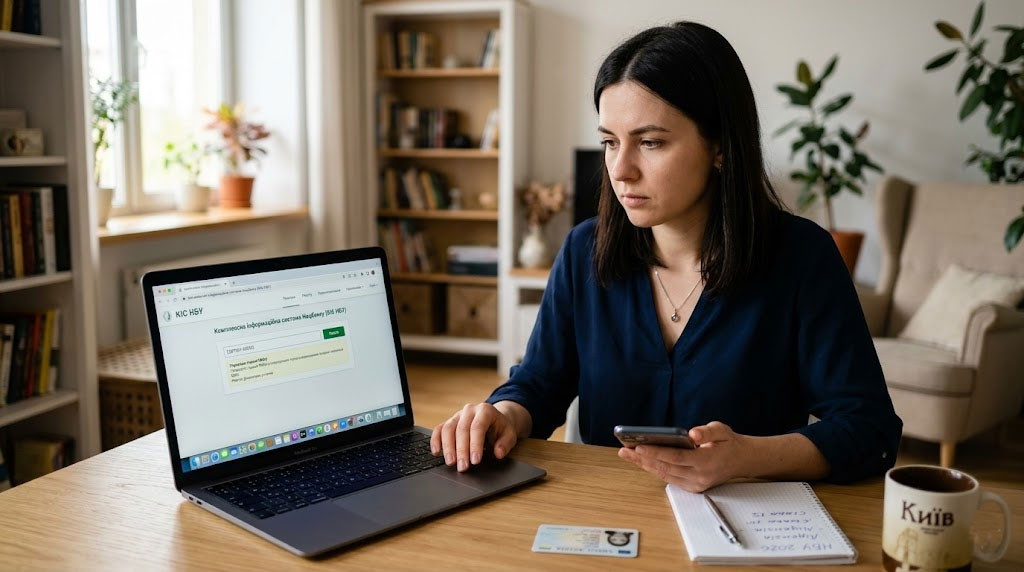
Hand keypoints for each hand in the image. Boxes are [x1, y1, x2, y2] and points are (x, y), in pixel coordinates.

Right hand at [430, 403, 518, 471]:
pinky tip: (437, 452)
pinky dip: (436, 440)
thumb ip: (505, 444)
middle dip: (461, 450)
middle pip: (462, 429)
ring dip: (448, 447)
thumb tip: (498, 453)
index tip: (475, 461)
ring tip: (451, 463)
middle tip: (463, 467)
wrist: (495, 420)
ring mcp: (457, 415)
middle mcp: (469, 410)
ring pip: (448, 429)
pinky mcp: (449, 422)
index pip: (477, 427)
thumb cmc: (501, 429)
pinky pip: (439, 429)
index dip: (475, 445)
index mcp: (485, 410)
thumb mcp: (510, 435)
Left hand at [618, 421, 749, 491]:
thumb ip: (708, 431)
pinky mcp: (692, 487)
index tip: (638, 447)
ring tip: (627, 454)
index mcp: (706, 462)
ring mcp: (695, 484)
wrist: (741, 460)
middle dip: (642, 459)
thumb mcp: (721, 430)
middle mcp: (699, 477)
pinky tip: (641, 460)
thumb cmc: (728, 442)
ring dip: (644, 465)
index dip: (656, 453)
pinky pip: (669, 478)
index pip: (676, 458)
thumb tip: (692, 434)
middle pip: (665, 468)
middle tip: (624, 450)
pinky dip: (654, 469)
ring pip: (664, 475)